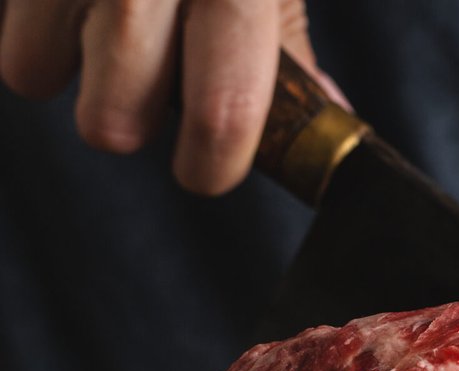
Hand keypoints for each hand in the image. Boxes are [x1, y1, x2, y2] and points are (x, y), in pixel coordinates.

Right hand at [0, 0, 322, 194]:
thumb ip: (281, 32)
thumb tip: (329, 110)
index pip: (225, 111)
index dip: (213, 163)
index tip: (207, 170)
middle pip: (114, 118)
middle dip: (126, 123)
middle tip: (143, 88)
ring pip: (33, 71)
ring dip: (60, 66)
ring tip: (97, 26)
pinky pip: (2, 32)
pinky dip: (27, 26)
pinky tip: (60, 1)